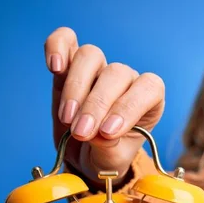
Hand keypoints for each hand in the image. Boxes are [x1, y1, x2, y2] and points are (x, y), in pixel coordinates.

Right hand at [44, 27, 165, 188]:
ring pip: (91, 56)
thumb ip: (110, 147)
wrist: (85, 157)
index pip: (149, 89)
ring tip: (67, 117)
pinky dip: (58, 46)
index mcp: (149, 102)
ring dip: (76, 87)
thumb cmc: (107, 157)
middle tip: (81, 133)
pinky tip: (54, 67)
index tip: (108, 133)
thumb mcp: (113, 161)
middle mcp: (127, 80)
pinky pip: (66, 41)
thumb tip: (99, 134)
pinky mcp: (70, 66)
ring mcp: (99, 70)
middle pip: (116, 74)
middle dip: (96, 106)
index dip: (129, 107)